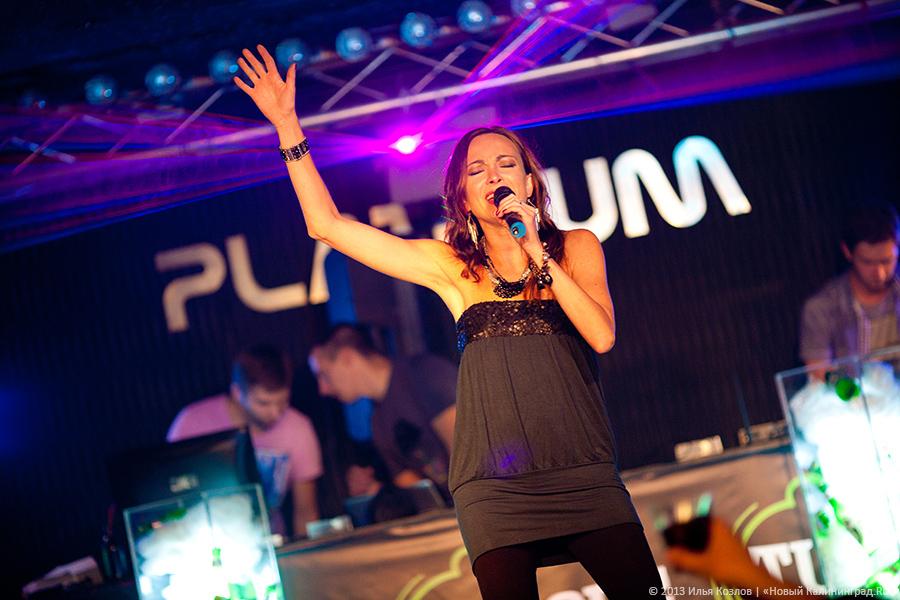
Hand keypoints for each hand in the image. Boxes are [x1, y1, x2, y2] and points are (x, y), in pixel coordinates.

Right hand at [233, 45, 297, 129]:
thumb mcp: (290, 89)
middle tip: (244, 50)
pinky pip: (246, 87)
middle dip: (251, 58)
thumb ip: (290, 77)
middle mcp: (266, 80)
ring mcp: (260, 87)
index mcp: (275, 77)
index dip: (264, 54)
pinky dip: (240, 83)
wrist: (282, 117)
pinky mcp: (255, 95)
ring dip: (245, 67)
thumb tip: (294, 63)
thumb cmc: (289, 103)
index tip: (259, 46)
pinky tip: (235, 78)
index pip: (268, 62)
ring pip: (250, 74)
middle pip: (257, 66)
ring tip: (239, 59)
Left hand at [494, 195, 541, 257]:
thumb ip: (505, 220)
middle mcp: (529, 210)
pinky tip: (504, 213)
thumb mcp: (511, 227)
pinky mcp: (529, 217)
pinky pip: (517, 208)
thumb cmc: (522, 238)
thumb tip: (497, 214)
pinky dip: (509, 209)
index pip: (514, 199)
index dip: (504, 201)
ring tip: (499, 213)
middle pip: (514, 198)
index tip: (497, 209)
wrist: (530, 245)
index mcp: (526, 210)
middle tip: (497, 211)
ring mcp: (530, 212)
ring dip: (504, 206)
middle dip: (502, 203)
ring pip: (514, 202)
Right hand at [666, 517, 800, 591]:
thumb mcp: (702, 564)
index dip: (679, 528)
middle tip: (675, 550)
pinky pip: (710, 547)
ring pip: (704, 540)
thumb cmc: (731, 567)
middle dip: (685, 541)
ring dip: (693, 549)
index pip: (691, 519)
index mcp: (716, 524)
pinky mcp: (730, 549)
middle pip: (697, 530)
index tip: (669, 536)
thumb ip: (683, 559)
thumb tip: (668, 554)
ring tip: (684, 558)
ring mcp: (727, 537)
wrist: (753, 581)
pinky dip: (702, 553)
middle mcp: (722, 527)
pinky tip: (696, 563)